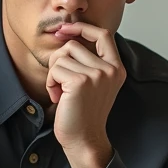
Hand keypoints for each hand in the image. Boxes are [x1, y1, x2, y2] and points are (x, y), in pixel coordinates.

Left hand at [46, 21, 125, 153]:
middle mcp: (110, 69)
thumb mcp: (94, 84)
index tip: (64, 30)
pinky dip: (50, 83)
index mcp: (117, 68)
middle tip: (60, 82)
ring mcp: (96, 75)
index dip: (82, 28)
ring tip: (61, 91)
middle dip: (59, 61)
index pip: (103, 34)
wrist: (84, 139)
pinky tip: (58, 97)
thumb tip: (65, 34)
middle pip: (74, 45)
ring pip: (62, 56)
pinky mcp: (80, 82)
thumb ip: (89, 61)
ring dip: (54, 73)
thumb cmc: (84, 113)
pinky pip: (55, 69)